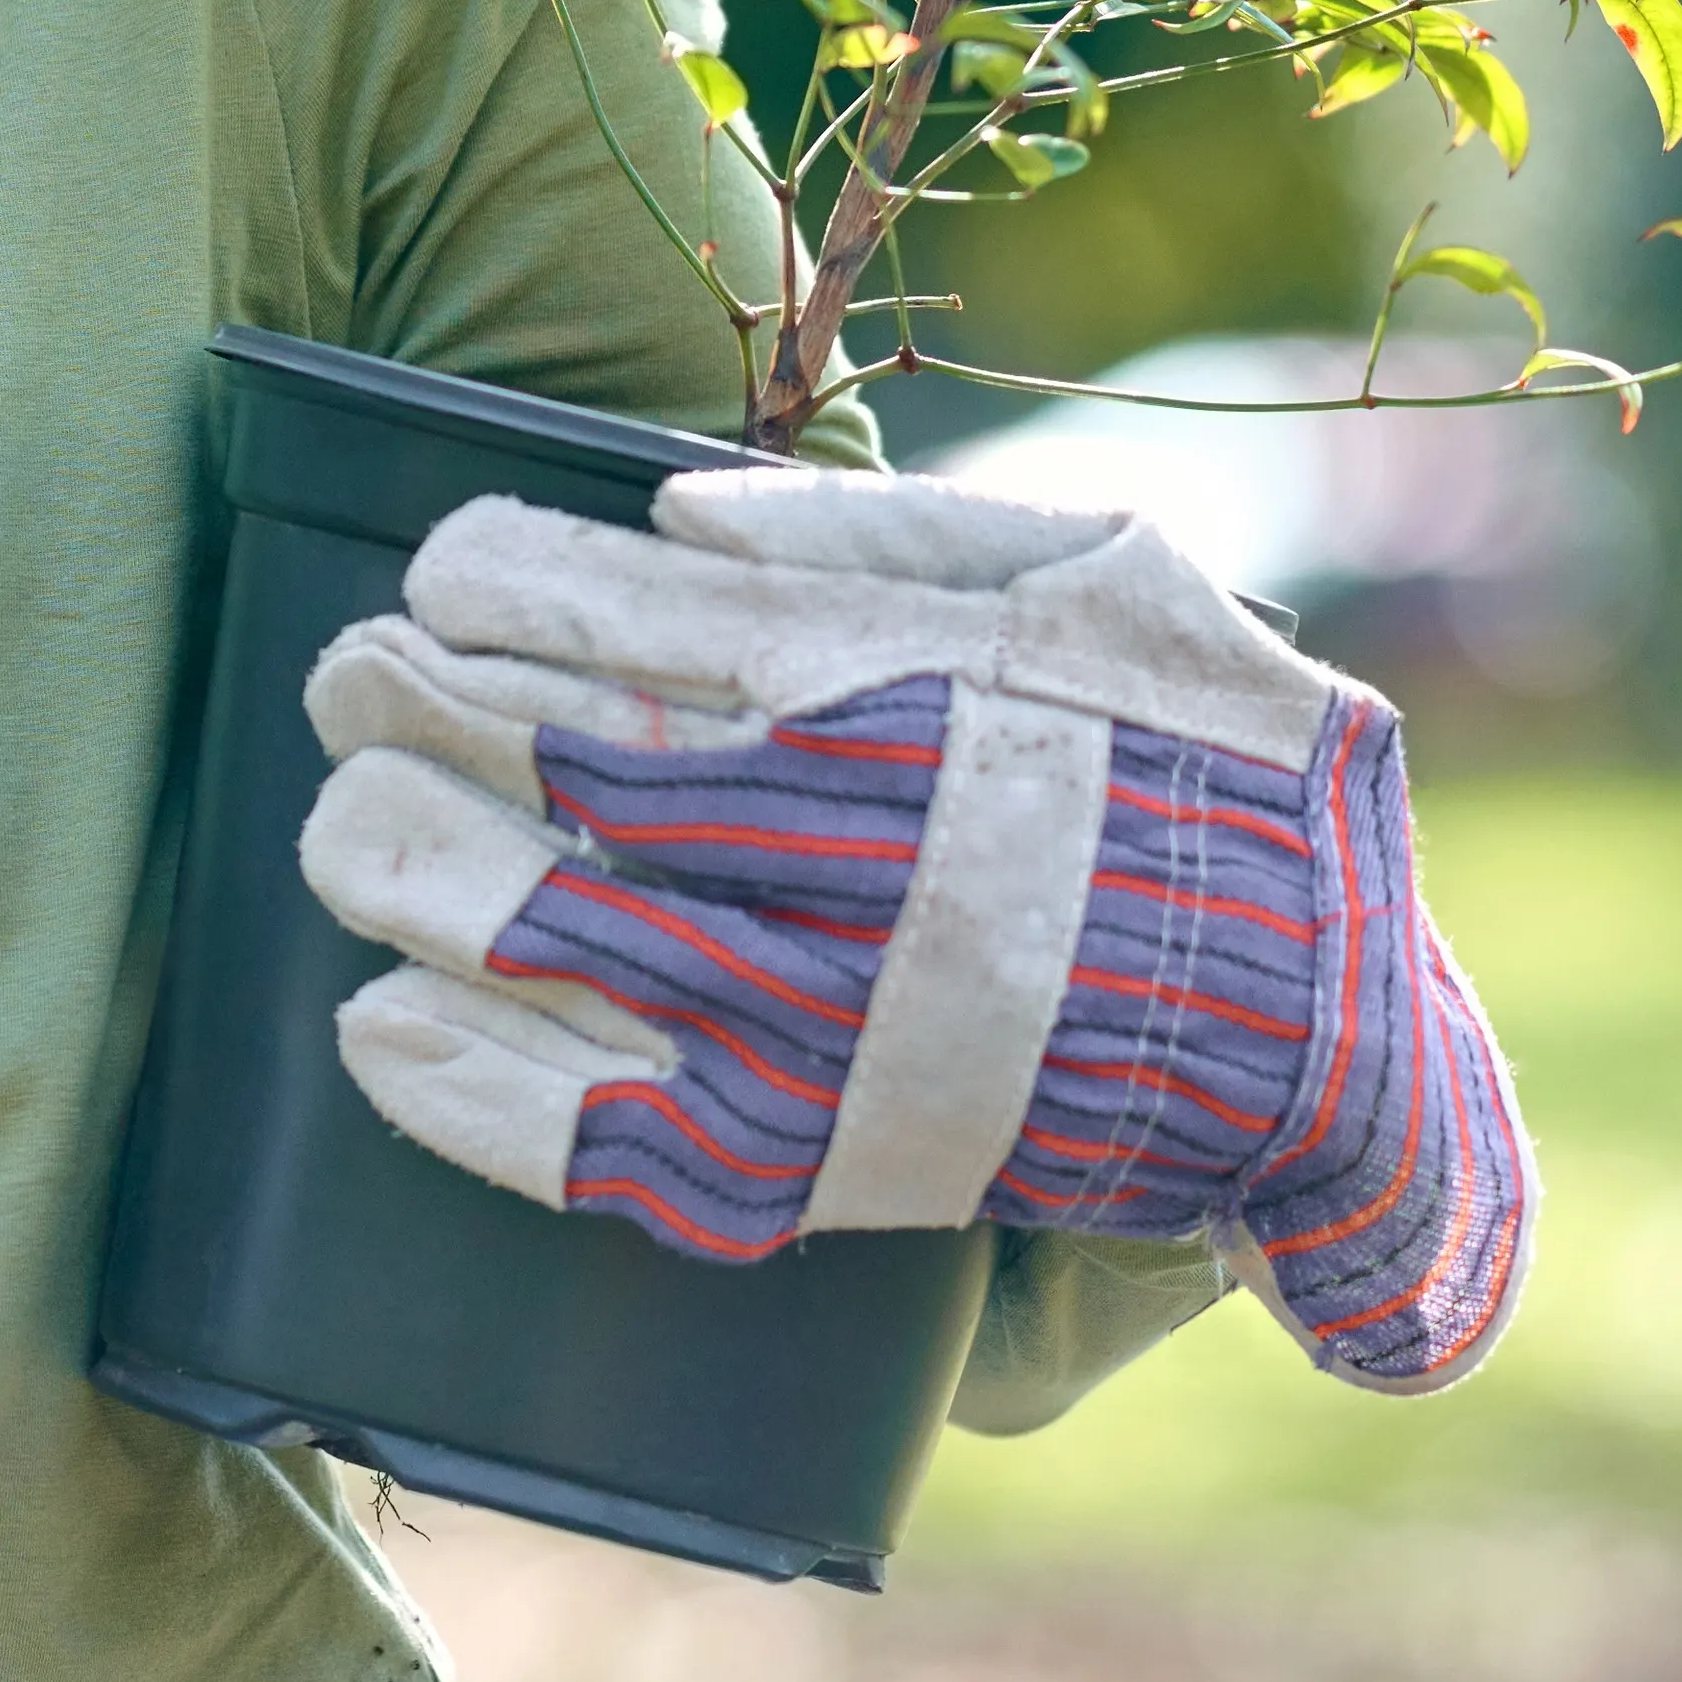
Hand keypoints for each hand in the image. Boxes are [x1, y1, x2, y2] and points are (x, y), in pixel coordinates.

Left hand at [289, 468, 1527, 1391]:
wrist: (1336, 1043)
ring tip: (344, 823)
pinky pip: (578, 1136)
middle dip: (402, 708)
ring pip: (521, 935)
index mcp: (888, 690)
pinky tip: (374, 1028)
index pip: (604, 615)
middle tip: (347, 682)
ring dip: (392, 871)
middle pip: (530, 764)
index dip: (480, 589)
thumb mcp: (1109, 576)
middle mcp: (824, 853)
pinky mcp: (803, 1170)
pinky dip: (452, 1087)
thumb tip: (673, 511)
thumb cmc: (1222, 779)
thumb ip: (893, 528)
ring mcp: (802, 1025)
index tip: (436, 580)